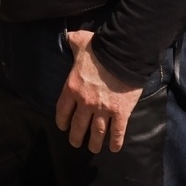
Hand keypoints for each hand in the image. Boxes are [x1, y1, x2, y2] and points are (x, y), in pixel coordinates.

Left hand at [54, 30, 142, 153]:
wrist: (123, 55)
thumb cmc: (99, 48)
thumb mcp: (79, 42)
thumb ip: (71, 41)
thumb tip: (66, 36)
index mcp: (72, 88)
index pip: (62, 110)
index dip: (62, 121)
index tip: (63, 127)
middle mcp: (85, 102)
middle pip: (78, 125)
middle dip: (76, 137)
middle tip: (75, 143)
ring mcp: (103, 109)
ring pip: (97, 132)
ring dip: (94, 143)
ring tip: (93, 149)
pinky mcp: (121, 113)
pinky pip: (118, 132)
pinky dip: (116, 142)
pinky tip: (115, 148)